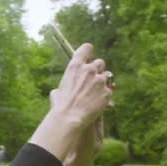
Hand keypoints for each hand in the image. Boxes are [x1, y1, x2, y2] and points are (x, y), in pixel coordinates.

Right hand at [29, 44, 110, 161]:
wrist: (70, 117)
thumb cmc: (60, 106)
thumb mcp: (57, 92)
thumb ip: (63, 86)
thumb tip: (59, 91)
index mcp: (75, 66)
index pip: (87, 48)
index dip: (88, 53)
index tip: (88, 59)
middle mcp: (89, 70)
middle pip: (100, 62)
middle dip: (97, 70)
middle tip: (93, 81)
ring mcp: (100, 80)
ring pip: (107, 76)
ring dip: (103, 83)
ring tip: (96, 94)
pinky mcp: (107, 92)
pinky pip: (109, 90)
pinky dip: (105, 96)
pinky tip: (100, 104)